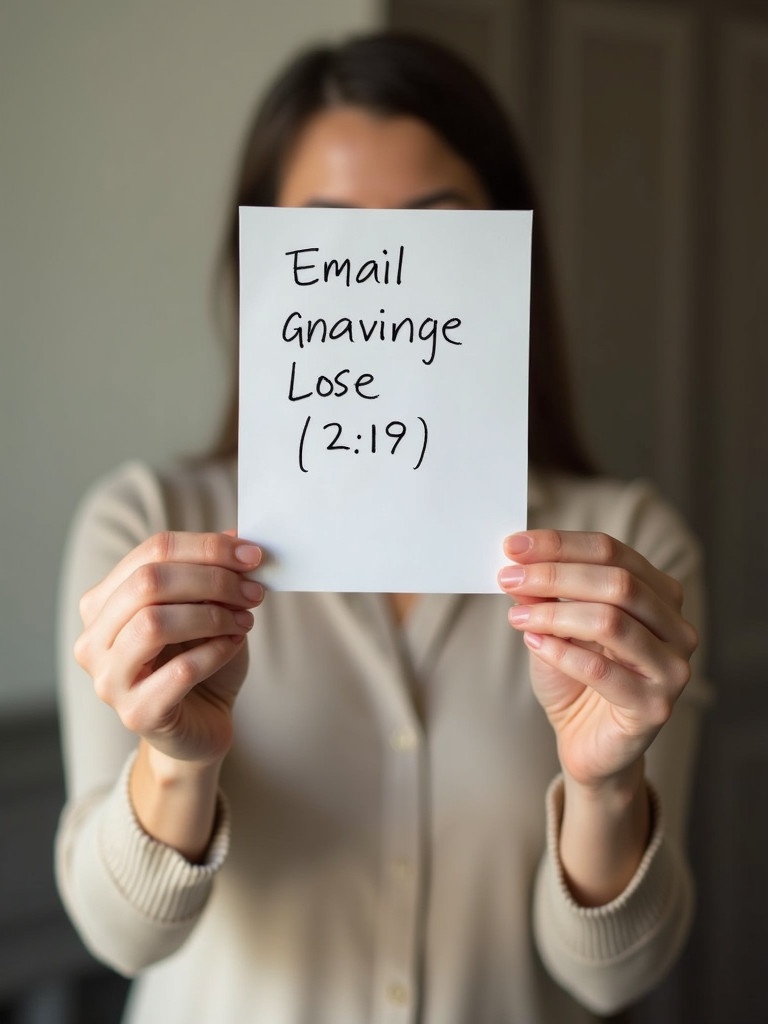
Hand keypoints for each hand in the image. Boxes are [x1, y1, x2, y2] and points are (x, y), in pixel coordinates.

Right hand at [74, 531, 263, 765]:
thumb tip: (236, 534)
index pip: (151, 552)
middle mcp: (94, 638)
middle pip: (148, 583)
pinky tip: (235, 645)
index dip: (205, 547)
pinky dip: (216, 652)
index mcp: (103, 602)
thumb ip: (212, 571)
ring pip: (154, 624)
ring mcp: (109, 679)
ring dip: (212, 615)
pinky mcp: (137, 714)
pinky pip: (180, 671)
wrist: (202, 723)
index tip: (251, 554)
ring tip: (245, 620)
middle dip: (211, 579)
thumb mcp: (207, 607)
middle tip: (253, 589)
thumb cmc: (200, 660)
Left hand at [498, 530, 697, 789]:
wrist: (587, 742)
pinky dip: (562, 653)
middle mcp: (676, 627)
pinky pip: (603, 671)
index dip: (560, 544)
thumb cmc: (576, 678)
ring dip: (554, 614)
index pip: (611, 552)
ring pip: (611, 622)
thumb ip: (544, 595)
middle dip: (554, 575)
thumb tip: (518, 561)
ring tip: (517, 616)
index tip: (513, 546)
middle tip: (508, 578)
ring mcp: (672, 668)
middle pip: (617, 583)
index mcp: (659, 594)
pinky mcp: (655, 707)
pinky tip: (534, 645)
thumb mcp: (555, 626)